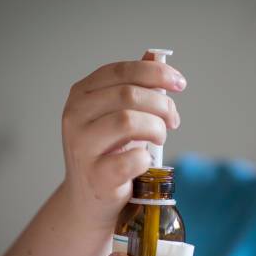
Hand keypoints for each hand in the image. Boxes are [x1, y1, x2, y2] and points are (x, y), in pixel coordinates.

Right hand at [59, 52, 186, 229]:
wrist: (91, 199)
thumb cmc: (109, 152)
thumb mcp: (117, 113)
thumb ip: (133, 86)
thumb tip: (155, 56)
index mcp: (81, 94)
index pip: (121, 70)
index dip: (155, 73)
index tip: (179, 83)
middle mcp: (75, 116)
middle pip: (129, 94)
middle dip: (162, 104)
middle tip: (173, 120)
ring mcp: (82, 146)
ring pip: (129, 121)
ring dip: (156, 129)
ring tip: (160, 139)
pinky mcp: (96, 175)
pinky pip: (132, 158)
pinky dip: (148, 158)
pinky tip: (146, 161)